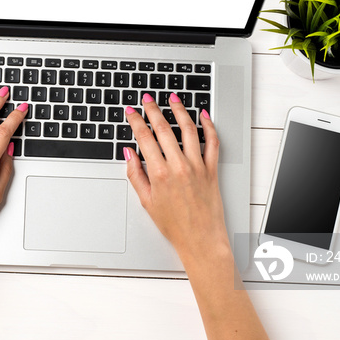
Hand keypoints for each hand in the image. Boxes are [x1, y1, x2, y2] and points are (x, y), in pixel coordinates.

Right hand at [124, 93, 228, 257]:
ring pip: (188, 129)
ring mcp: (197, 166)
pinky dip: (209, 126)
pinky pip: (212, 142)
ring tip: (173, 99)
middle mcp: (178, 166)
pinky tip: (203, 116)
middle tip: (147, 99)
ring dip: (180, 110)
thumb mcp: (146, 201)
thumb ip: (135, 175)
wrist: (201, 240)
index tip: (131, 112)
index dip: (136, 121)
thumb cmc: (174, 226)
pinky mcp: (211, 169)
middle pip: (164, 129)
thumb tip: (128, 153)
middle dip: (153, 110)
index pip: (144, 138)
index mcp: (159, 174)